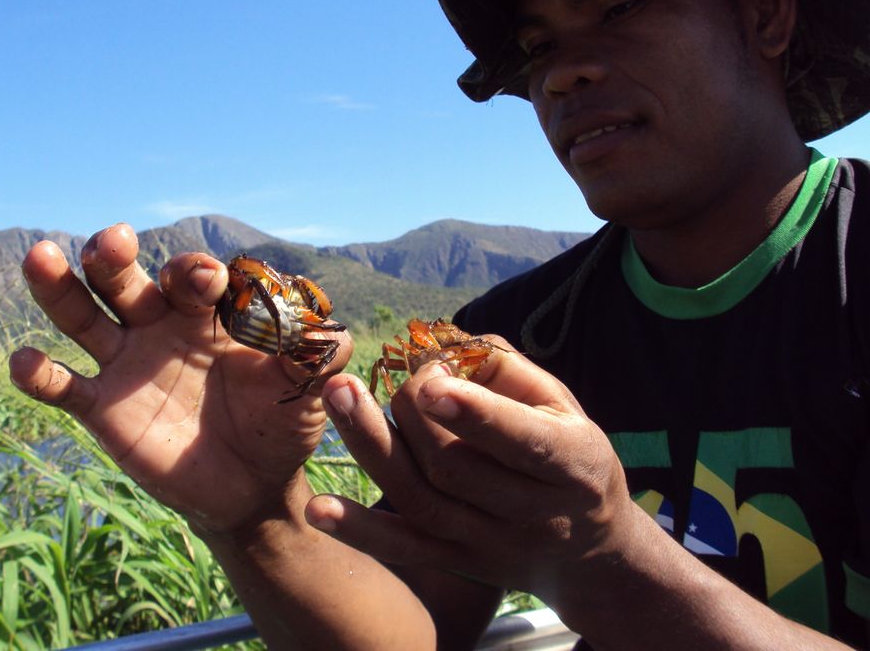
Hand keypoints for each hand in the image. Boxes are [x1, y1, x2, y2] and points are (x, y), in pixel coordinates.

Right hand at [9, 224, 351, 533]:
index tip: (209, 280)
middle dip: (116, 257)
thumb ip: (320, 359)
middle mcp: (161, 326)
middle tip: (111, 240)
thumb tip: (338, 333)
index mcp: (210, 314)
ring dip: (59, 286)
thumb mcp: (308, 392)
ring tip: (40, 256)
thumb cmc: (282, 425)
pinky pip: (62, 385)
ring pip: (82, 316)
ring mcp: (126, 363)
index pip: (194, 278)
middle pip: (127, 280)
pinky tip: (24, 362)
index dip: (199, 273)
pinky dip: (39, 374)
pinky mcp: (101, 408)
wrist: (253, 487)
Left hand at [308, 342, 644, 611]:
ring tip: (338, 396)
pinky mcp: (459, 562)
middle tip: (397, 376)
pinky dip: (361, 532)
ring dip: (374, 449)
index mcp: (573, 464)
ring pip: (424, 502)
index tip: (432, 384)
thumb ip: (505, 369)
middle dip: (413, 412)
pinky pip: (405, 550)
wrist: (590, 549)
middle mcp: (535, 512)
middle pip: (458, 468)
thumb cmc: (568, 452)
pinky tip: (319, 510)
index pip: (524, 442)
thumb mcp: (561, 404)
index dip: (478, 415)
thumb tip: (443, 346)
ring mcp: (493, 544)